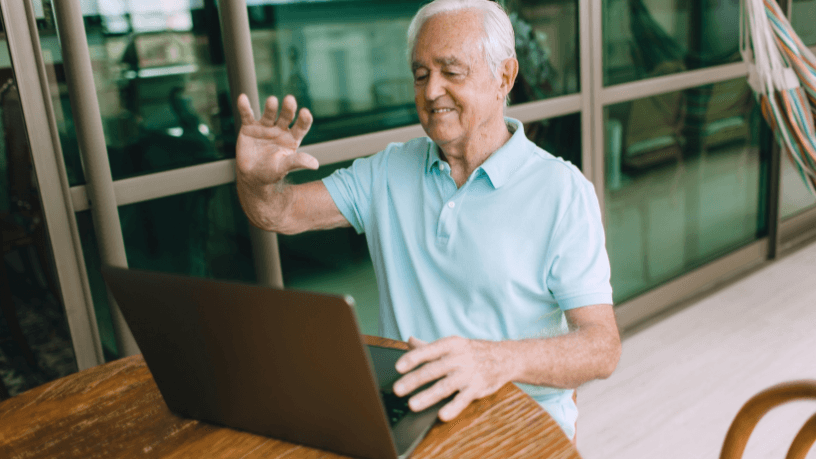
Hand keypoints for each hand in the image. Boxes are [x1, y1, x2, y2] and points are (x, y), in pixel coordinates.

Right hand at [235, 94, 317, 188]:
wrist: (251, 175)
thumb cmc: (270, 172)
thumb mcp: (284, 168)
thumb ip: (297, 162)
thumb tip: (315, 164)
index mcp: (292, 138)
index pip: (301, 127)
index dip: (304, 120)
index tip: (305, 113)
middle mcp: (280, 129)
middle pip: (286, 117)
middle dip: (288, 109)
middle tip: (290, 100)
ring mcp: (265, 127)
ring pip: (269, 114)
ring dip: (270, 107)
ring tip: (272, 101)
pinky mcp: (249, 127)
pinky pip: (247, 115)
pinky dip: (244, 107)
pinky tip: (243, 98)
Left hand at [392, 336, 510, 421]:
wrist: (506, 357)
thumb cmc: (474, 352)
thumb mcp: (454, 344)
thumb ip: (430, 346)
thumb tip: (410, 341)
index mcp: (451, 345)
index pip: (429, 350)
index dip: (413, 358)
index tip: (398, 367)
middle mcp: (459, 358)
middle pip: (433, 370)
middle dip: (414, 380)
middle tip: (397, 390)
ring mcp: (469, 374)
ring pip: (445, 386)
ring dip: (428, 396)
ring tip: (412, 404)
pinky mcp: (478, 388)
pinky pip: (463, 399)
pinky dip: (453, 407)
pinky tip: (441, 415)